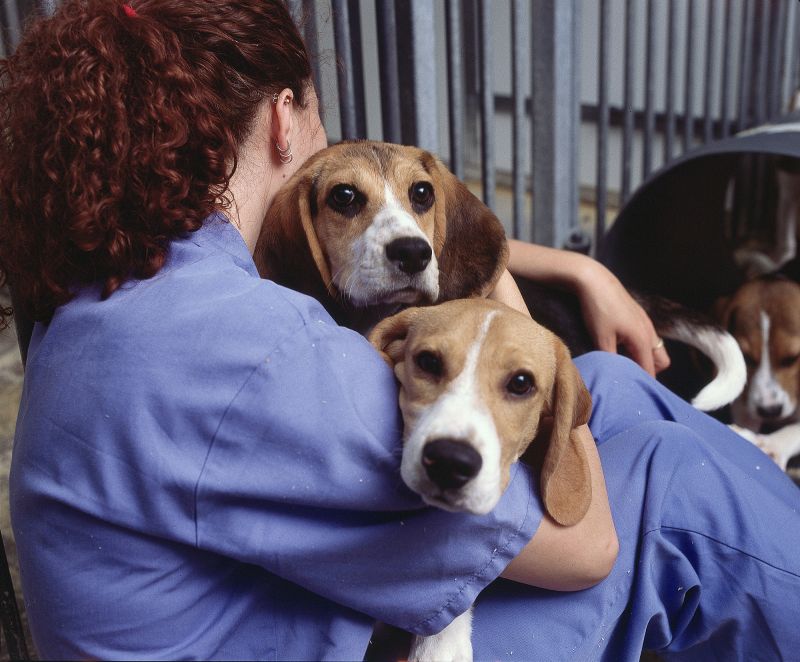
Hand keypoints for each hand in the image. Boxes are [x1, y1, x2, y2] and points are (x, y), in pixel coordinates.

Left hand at [574, 259, 669, 376]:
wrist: (593, 280)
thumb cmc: (597, 309)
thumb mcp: (601, 339)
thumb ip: (610, 360)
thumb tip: (613, 377)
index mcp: (642, 339)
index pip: (650, 371)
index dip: (642, 384)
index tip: (632, 393)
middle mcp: (649, 331)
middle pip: (660, 362)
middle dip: (648, 371)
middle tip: (627, 377)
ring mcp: (645, 322)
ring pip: (654, 348)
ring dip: (642, 358)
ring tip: (621, 363)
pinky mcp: (638, 315)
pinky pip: (646, 338)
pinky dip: (638, 347)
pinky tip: (618, 346)